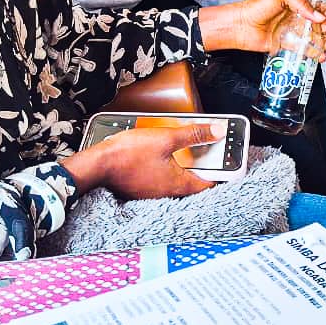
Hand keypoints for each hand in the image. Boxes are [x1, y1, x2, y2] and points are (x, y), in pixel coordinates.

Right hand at [75, 124, 219, 199]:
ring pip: (177, 180)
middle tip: (207, 150)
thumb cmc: (128, 154)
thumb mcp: (166, 138)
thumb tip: (216, 131)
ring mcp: (154, 193)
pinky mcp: (142, 188)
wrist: (97, 165)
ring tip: (185, 149)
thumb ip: (193, 135)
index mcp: (180, 184)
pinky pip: (161, 180)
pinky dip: (167, 169)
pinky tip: (162, 156)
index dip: (221, 171)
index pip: (210, 182)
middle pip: (194, 181)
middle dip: (202, 166)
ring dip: (183, 167)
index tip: (228, 160)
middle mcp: (169, 193)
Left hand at [201, 0, 325, 56]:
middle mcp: (296, 16)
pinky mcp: (288, 45)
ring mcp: (293, 31)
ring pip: (316, 36)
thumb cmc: (255, 7)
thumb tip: (316, 15)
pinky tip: (321, 54)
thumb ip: (300, 1)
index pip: (317, 5)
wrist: (241, 26)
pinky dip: (316, 53)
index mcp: (296, 2)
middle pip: (320, 22)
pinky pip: (306, 49)